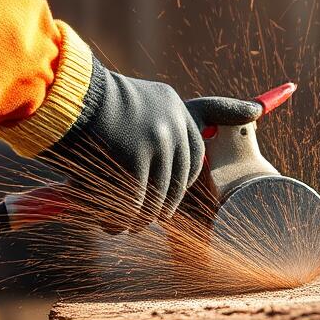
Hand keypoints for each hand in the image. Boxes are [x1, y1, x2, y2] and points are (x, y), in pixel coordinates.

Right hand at [40, 60, 260, 229]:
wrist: (60, 95)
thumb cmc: (96, 107)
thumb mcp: (144, 105)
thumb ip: (189, 118)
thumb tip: (259, 109)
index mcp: (177, 108)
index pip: (194, 159)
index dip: (176, 186)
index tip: (161, 201)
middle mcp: (173, 124)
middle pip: (176, 186)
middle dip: (156, 209)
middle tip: (135, 221)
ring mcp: (157, 142)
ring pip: (156, 200)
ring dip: (137, 219)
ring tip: (117, 224)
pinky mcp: (136, 160)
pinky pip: (134, 204)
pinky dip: (119, 218)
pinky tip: (107, 222)